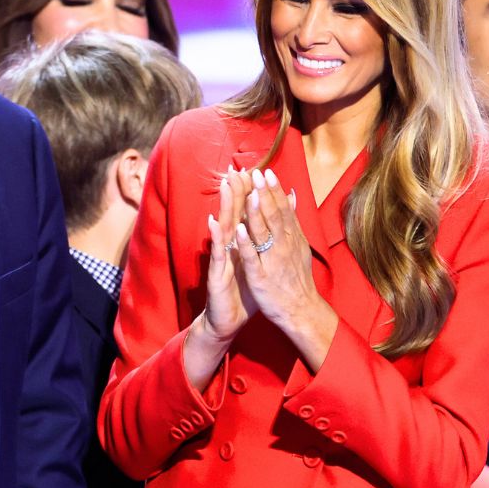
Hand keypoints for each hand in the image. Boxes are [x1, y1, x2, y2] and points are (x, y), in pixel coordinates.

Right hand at [184, 167, 258, 389]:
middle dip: (235, 191)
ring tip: (226, 185)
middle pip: (233, 214)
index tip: (253, 170)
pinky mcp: (216, 273)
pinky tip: (214, 223)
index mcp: (241, 244)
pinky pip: (218, 253)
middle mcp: (229, 247)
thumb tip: (274, 226)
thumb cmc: (244, 291)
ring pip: (223, 228)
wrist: (227, 319)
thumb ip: (262, 243)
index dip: (249, 193)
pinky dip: (217, 238)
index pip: (245, 214)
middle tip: (237, 168)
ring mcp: (221, 258)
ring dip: (224, 207)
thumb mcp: (257, 264)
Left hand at [233, 168, 336, 369]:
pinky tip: (239, 230)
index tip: (266, 172)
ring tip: (249, 194)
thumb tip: (292, 195)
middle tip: (256, 174)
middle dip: (265, 195)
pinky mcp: (261, 276)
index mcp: (292, 237)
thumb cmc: (297, 277)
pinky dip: (246, 243)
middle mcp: (284, 246)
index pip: (283, 209)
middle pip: (274, 216)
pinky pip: (252, 257)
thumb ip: (293, 220)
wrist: (301, 310)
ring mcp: (272, 261)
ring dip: (256, 213)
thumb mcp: (299, 245)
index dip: (274, 191)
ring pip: (264, 233)